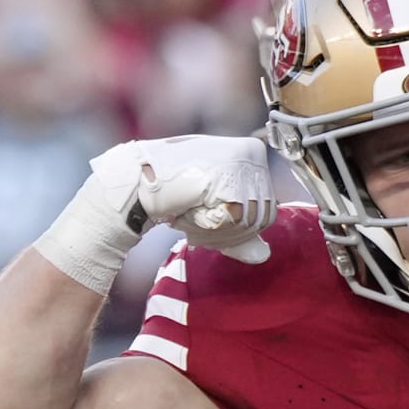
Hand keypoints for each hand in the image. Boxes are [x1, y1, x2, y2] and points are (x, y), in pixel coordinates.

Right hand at [92, 136, 276, 262]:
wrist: (141, 178)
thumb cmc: (175, 188)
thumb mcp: (214, 204)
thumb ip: (240, 227)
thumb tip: (263, 255)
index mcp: (254, 153)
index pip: (268, 210)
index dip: (240, 226)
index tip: (211, 214)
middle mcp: (254, 155)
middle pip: (260, 219)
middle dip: (229, 231)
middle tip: (199, 216)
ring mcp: (243, 165)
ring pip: (248, 223)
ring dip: (218, 230)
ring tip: (194, 211)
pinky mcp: (229, 178)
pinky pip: (232, 221)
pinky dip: (210, 225)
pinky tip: (192, 208)